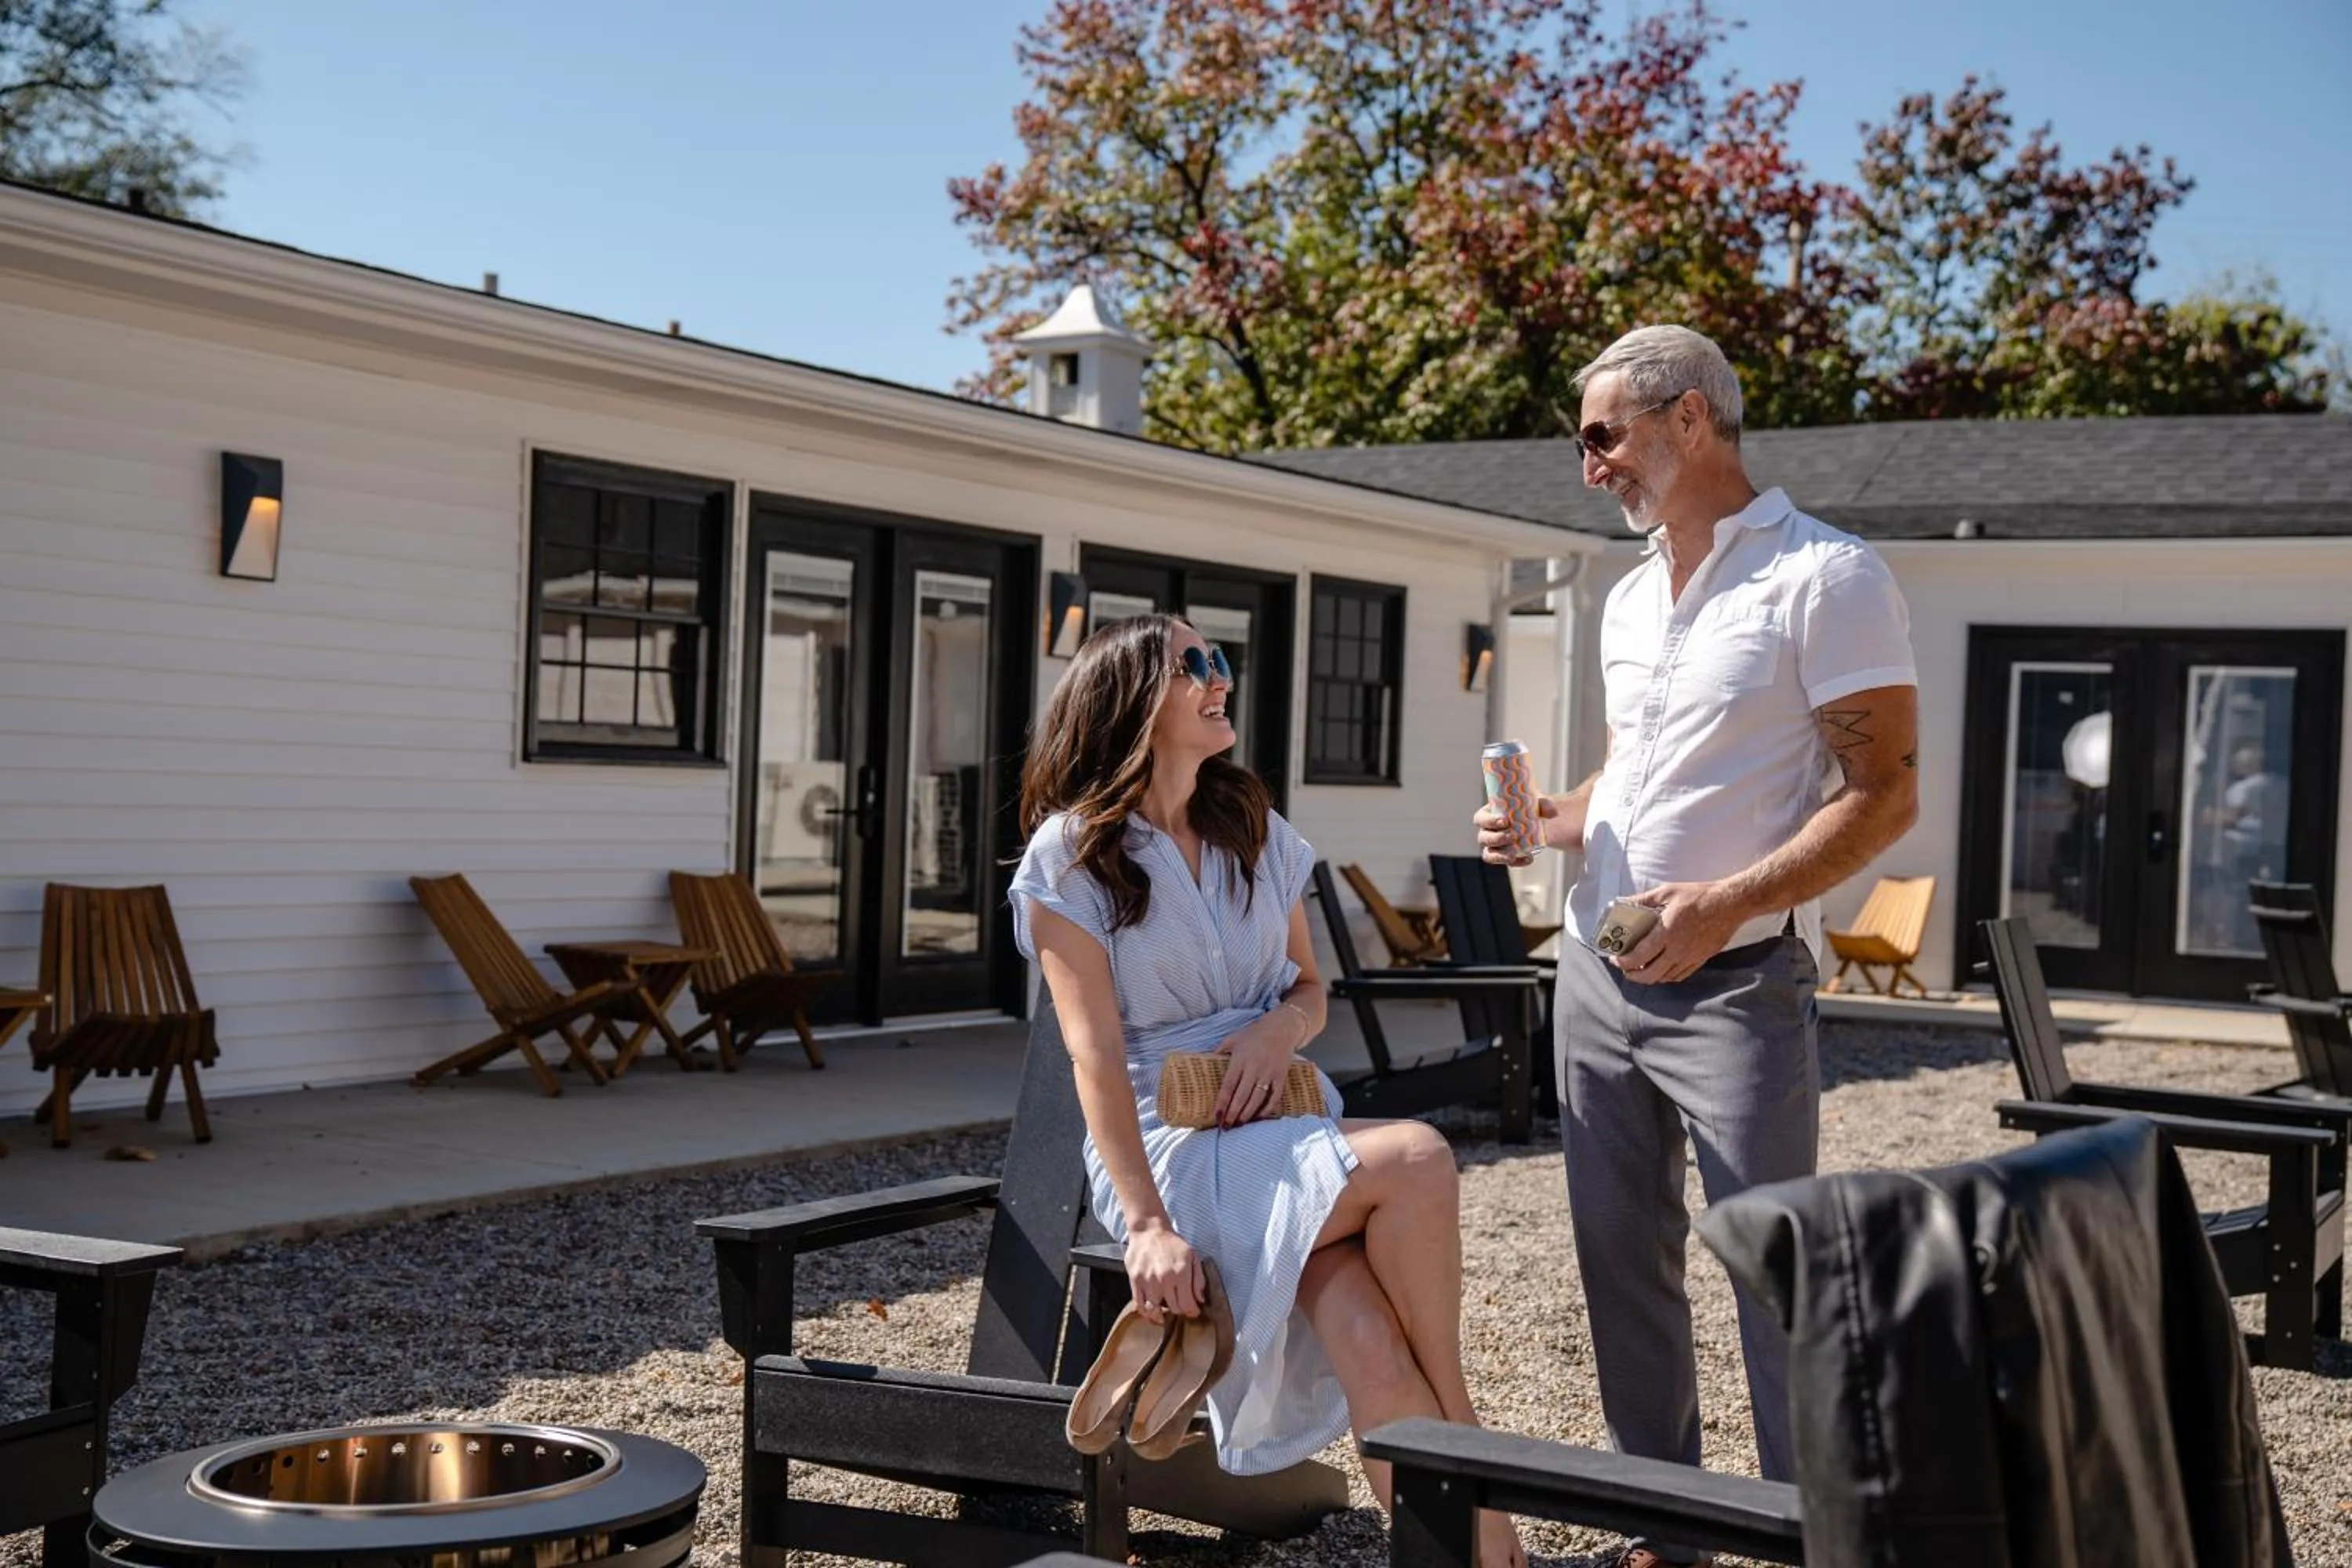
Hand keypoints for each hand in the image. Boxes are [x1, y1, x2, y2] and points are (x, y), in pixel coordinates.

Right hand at [1124, 1219, 1202, 1321]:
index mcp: (1181, 1273)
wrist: (1149, 1230)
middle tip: (1180, 1306)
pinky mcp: (1135, 1281)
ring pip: (1155, 1311)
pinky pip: (1139, 1305)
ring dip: (1162, 1315)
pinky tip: (1151, 1312)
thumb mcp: (1192, 1256)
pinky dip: (1146, 1312)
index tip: (1193, 1311)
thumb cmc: (1172, 1243)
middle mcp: (1164, 1279)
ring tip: (1165, 1314)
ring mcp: (1148, 1281)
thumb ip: (1199, 1279)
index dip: (1192, 1311)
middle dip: (1180, 1310)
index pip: (1188, 1304)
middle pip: (1174, 1309)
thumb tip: (1200, 1300)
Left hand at [1210, 1010, 1298, 1126]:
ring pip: (1257, 1099)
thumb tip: (1204, 1061)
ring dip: (1247, 1114)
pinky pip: (1275, 1097)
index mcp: (1240, 1059)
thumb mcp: (1233, 1038)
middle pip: (1241, 1096)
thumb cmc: (1254, 1033)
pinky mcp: (1281, 1077)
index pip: (1228, 1086)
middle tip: (1226, 1126)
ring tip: (1239, 1124)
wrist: (1282, 1028)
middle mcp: (1254, 1068)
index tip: (1217, 1116)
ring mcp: (1269, 1073)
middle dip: (1233, 1114)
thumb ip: (1219, 1050)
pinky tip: (1259, 1117)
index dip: (1222, 1103)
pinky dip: (1267, 1109)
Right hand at [1474, 796, 1556, 866]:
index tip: (1504, 821)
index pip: (1480, 819)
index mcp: (1489, 814)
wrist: (1539, 822)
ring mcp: (1495, 847)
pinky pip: (1506, 862)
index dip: (1488, 821)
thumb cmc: (1530, 807)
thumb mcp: (1537, 802)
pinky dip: (1516, 862)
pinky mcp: (1505, 856)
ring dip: (1500, 855)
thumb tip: (1553, 812)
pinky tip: (1529, 859)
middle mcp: (1487, 832)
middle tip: (1512, 836)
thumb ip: (1546, 804)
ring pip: (1489, 854)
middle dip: (1496, 839)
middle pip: (1483, 838)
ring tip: (1514, 854)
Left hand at [1612, 880, 1749, 984]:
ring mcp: (1690, 958)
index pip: (1638, 957)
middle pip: (1649, 975)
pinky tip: (1661, 969)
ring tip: (1640, 968)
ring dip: (1649, 977)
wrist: (1730, 904)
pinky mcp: (1701, 960)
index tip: (1615, 958)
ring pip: (1664, 978)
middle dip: (1633, 975)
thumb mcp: (1667, 892)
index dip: (1623, 962)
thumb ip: (1643, 899)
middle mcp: (1677, 950)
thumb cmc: (1699, 896)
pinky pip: (1680, 976)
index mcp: (1666, 933)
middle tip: (1624, 968)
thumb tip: (1623, 902)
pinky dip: (1666, 977)